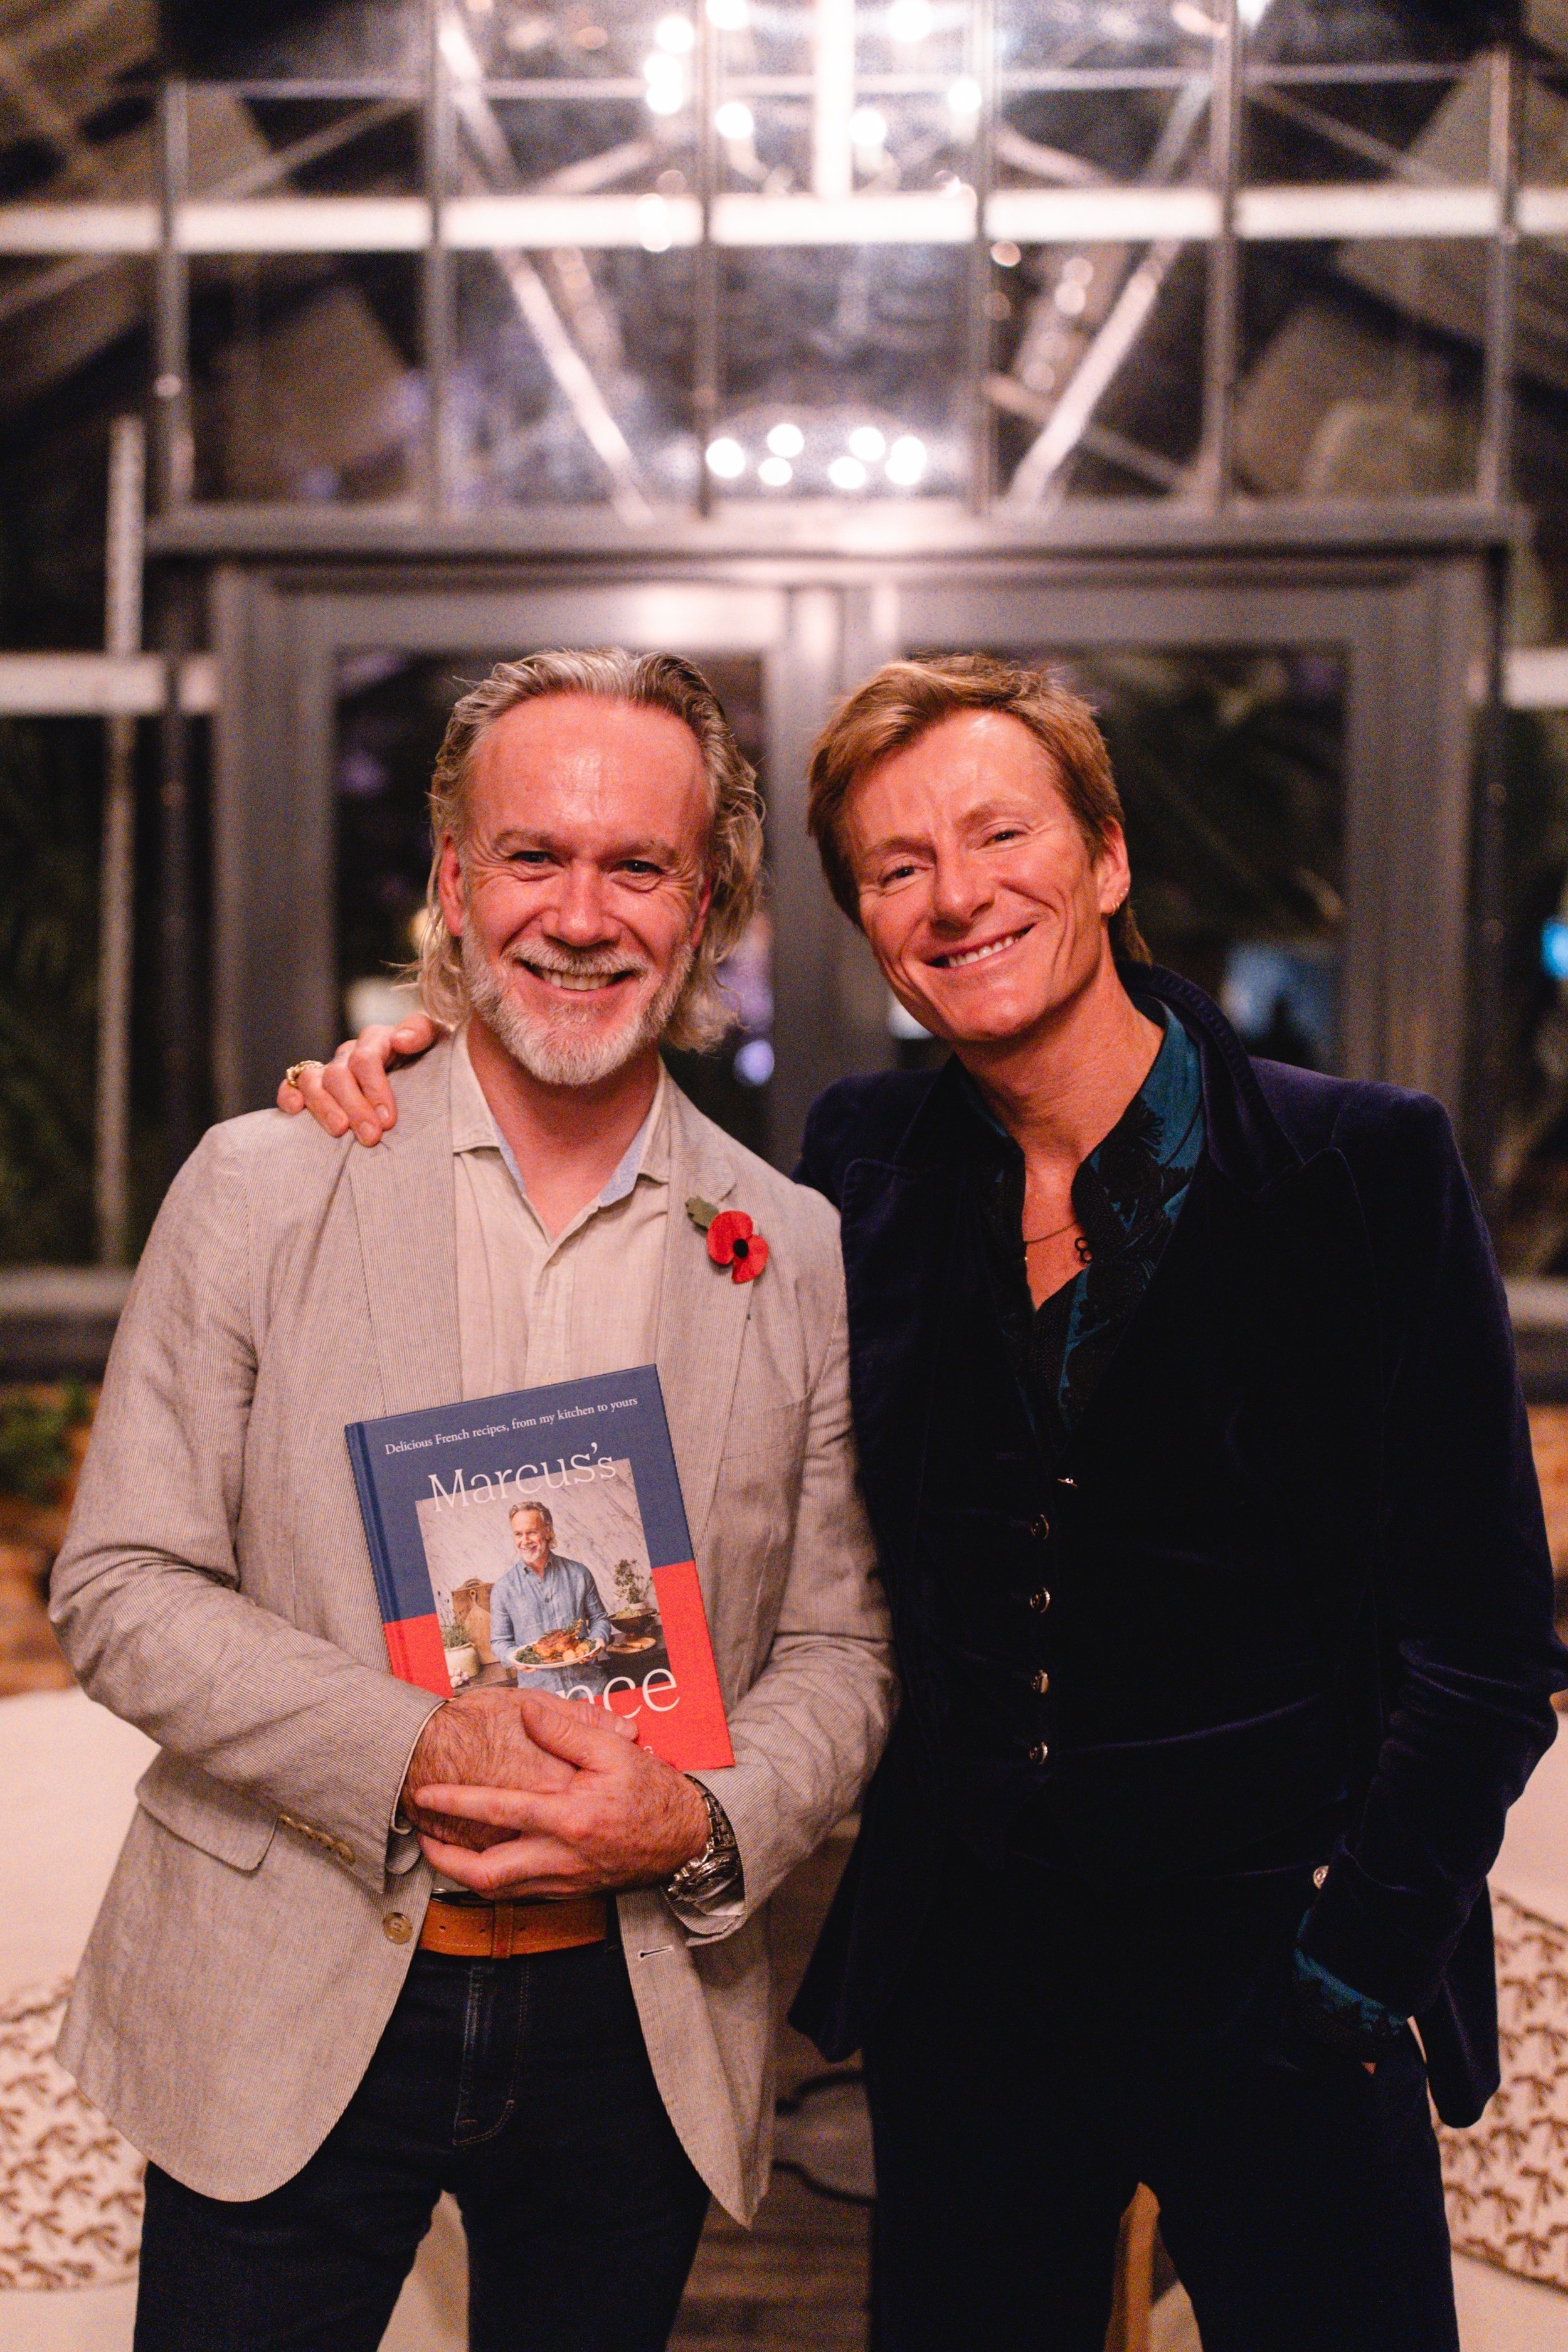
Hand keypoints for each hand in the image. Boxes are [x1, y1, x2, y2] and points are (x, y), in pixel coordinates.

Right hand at [276, 1014, 442, 1143]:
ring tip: (339, 1132)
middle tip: (371, 1137)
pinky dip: (289, 1095)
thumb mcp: (434, 1040)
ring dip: (324, 1108)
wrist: (423, 1071)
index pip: (367, 1058)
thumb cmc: (429, 1060)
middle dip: (355, 1107)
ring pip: (314, 1080)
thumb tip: (400, 1040)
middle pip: (340, 1074)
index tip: (388, 1120)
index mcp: (377, 1040)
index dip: (375, 1088)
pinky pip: (293, 1083)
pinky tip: (295, 1110)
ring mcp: (331, 1067)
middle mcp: (350, 1053)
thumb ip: (421, 1032)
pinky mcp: (315, 1083)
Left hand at [412, 1688, 709, 1897]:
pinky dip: (492, 1881)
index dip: (457, 1801)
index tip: (426, 1794)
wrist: (686, 1839)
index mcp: (570, 1818)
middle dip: (444, 1860)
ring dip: (462, 1875)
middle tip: (422, 1838)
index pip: (500, 1810)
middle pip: (486, 1874)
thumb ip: (566, 1731)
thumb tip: (526, 1712)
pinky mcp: (570, 1893)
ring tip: (442, 1852)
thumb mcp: (615, 1750)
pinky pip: (519, 1895)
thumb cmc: (652, 1792)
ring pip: (498, 1892)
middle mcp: (561, 1858)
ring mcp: (564, 1882)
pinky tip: (483, 1863)